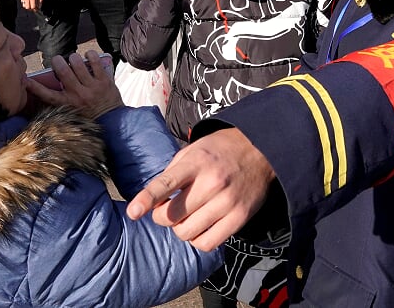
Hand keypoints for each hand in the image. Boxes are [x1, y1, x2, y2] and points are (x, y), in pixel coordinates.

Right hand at [25, 50, 120, 117]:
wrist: (113, 121)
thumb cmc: (89, 115)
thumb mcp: (71, 111)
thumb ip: (62, 100)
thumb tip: (52, 86)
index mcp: (67, 104)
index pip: (46, 95)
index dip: (34, 87)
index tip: (24, 79)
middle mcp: (78, 95)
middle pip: (63, 72)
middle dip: (58, 61)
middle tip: (57, 59)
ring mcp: (92, 87)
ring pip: (78, 64)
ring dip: (73, 58)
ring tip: (73, 58)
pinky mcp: (104, 81)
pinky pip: (95, 63)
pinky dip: (90, 55)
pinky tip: (88, 55)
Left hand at [126, 128, 275, 250]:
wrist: (260, 150)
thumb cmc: (220, 151)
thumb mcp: (193, 150)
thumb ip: (172, 172)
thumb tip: (152, 201)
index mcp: (197, 162)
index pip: (167, 183)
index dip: (147, 199)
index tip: (133, 212)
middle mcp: (212, 183)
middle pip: (172, 216)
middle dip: (162, 216)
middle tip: (168, 209)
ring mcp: (227, 202)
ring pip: (187, 233)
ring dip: (180, 229)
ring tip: (187, 217)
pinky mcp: (239, 218)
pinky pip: (208, 243)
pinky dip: (198, 240)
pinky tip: (201, 227)